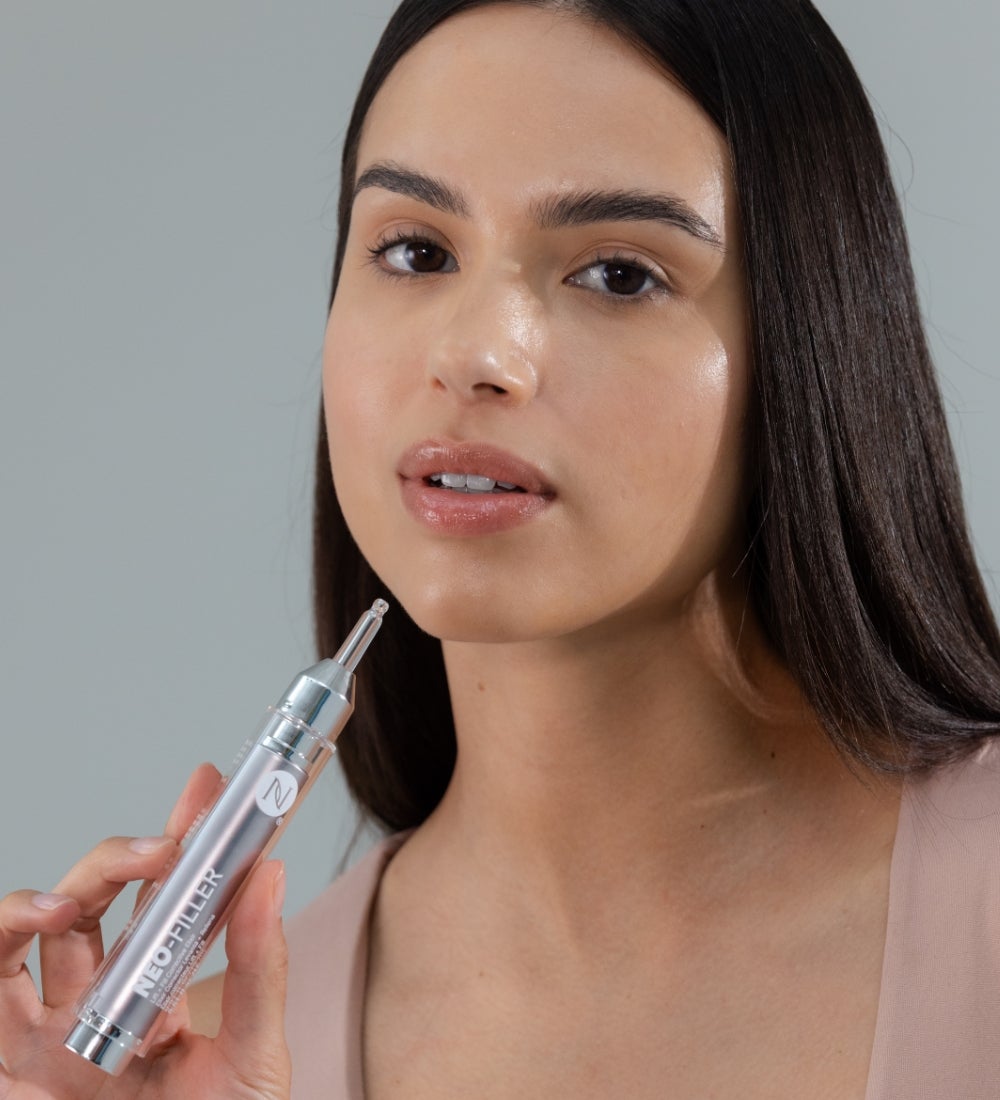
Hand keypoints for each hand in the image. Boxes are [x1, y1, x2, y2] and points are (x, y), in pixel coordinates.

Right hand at [0, 764, 291, 1098]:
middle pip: (86, 905)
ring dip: (28, 904)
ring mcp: (43, 1040)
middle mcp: (94, 1006)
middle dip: (113, 861)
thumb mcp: (252, 1057)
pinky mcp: (7, 1072)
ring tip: (62, 905)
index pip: (165, 897)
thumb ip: (257, 968)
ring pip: (12, 942)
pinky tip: (29, 932)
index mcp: (157, 992)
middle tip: (157, 849)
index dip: (180, 836)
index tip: (204, 785)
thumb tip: (271, 872)